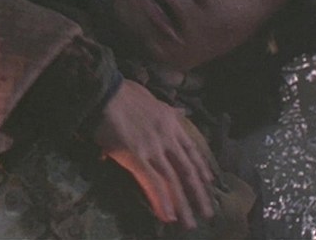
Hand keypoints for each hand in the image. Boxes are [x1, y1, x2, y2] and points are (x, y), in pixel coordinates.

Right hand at [93, 79, 214, 227]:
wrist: (104, 92)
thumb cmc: (123, 93)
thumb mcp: (153, 98)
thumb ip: (167, 109)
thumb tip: (180, 112)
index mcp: (171, 122)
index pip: (191, 150)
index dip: (202, 167)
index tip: (210, 182)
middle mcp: (167, 136)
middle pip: (187, 169)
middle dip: (198, 193)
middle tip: (207, 213)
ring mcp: (153, 147)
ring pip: (173, 180)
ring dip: (182, 204)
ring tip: (189, 222)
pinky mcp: (136, 155)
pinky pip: (152, 182)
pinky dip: (161, 200)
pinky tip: (167, 215)